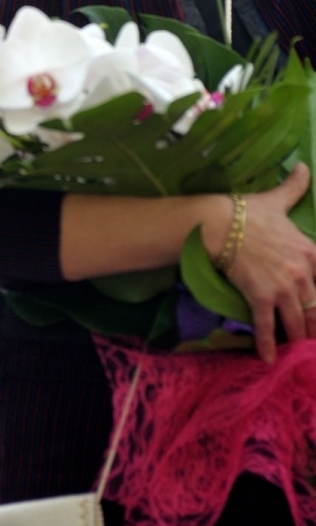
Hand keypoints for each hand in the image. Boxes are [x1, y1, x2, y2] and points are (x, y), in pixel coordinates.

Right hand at [215, 163, 315, 364]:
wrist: (218, 224)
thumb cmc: (247, 212)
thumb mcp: (276, 200)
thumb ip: (293, 187)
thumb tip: (303, 166)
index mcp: (310, 251)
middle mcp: (303, 273)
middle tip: (314, 340)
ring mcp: (283, 288)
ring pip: (298, 321)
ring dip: (298, 339)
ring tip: (298, 353)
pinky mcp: (262, 298)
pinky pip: (268, 327)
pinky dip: (268, 345)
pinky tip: (268, 359)